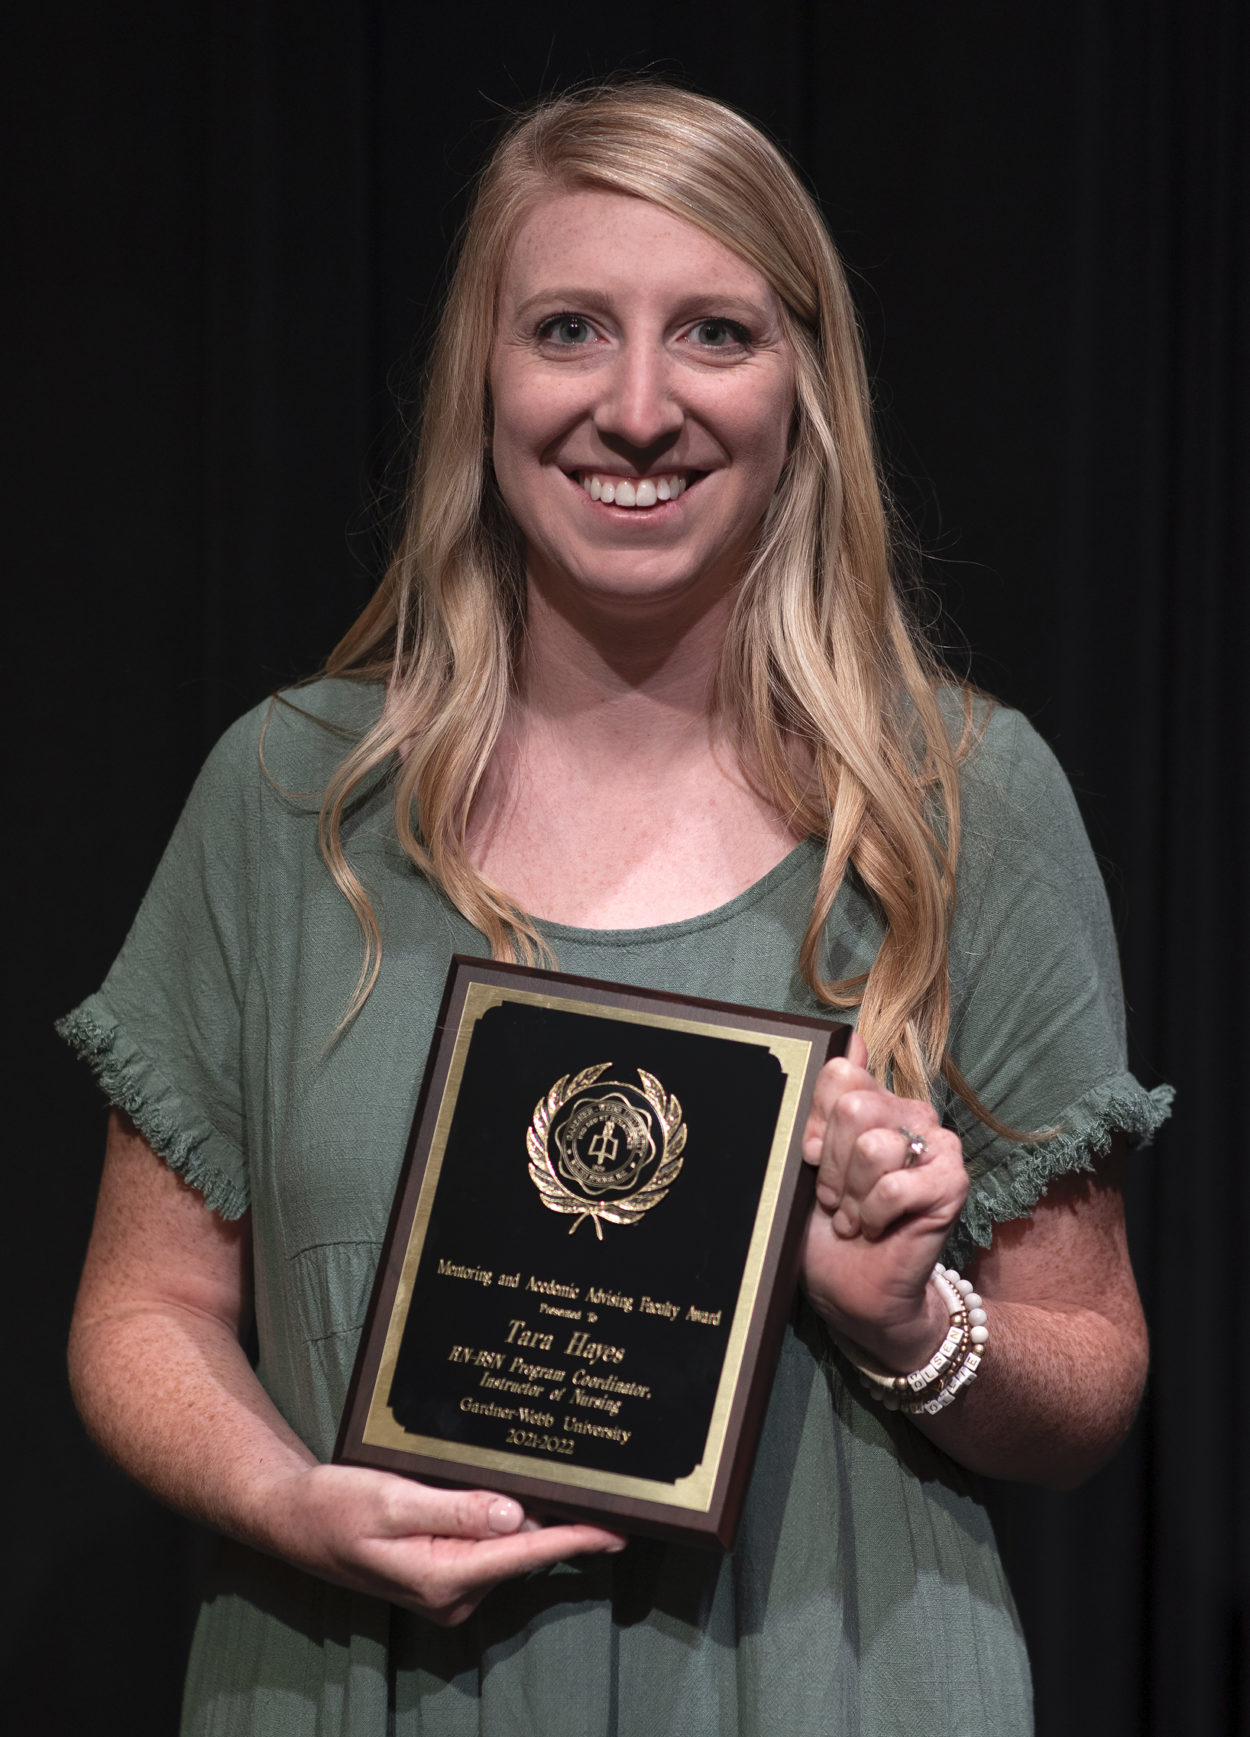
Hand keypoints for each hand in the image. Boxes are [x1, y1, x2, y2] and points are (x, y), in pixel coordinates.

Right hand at [260, 1463, 626, 1625]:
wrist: (292, 1520)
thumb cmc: (335, 1507)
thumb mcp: (392, 1500)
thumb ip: (455, 1509)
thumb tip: (515, 1514)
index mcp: (443, 1577)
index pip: (525, 1554)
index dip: (575, 1540)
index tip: (617, 1530)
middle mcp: (451, 1593)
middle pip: (520, 1551)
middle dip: (557, 1520)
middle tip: (595, 1487)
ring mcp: (446, 1589)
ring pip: (504, 1548)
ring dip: (527, 1519)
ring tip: (560, 1486)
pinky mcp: (440, 1576)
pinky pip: (484, 1548)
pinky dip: (502, 1524)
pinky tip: (512, 1498)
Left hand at [799, 1031, 968, 1371]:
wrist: (853, 1289)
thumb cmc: (826, 1226)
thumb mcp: (810, 1160)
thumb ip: (825, 1101)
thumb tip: (849, 1038)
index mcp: (876, 1100)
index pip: (839, 1074)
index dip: (815, 1123)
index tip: (812, 1159)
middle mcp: (911, 1113)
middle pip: (853, 1107)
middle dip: (832, 1165)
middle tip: (834, 1198)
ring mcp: (938, 1145)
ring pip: (873, 1146)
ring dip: (851, 1195)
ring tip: (853, 1217)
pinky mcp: (954, 1182)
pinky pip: (896, 1185)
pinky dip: (873, 1214)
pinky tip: (874, 1228)